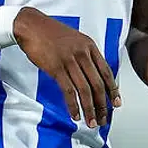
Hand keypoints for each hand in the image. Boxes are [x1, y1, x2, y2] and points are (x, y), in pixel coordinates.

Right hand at [13, 8, 118, 128]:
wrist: (31, 25)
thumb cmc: (50, 32)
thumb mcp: (75, 38)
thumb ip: (85, 54)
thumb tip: (92, 73)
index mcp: (89, 46)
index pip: (106, 72)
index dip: (113, 90)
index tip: (116, 103)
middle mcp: (82, 54)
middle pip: (97, 84)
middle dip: (102, 105)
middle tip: (103, 118)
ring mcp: (69, 61)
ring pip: (85, 90)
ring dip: (90, 109)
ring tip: (91, 122)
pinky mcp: (56, 68)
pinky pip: (69, 91)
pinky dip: (73, 105)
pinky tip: (75, 114)